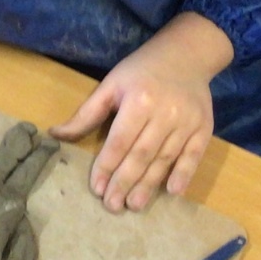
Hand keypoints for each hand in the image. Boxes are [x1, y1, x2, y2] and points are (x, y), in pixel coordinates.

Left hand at [50, 13, 231, 211]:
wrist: (186, 55)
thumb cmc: (141, 70)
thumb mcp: (111, 85)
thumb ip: (86, 113)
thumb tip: (56, 134)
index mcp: (139, 100)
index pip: (120, 141)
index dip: (107, 166)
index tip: (97, 188)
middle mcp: (165, 113)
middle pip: (142, 154)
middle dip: (125, 181)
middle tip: (113, 205)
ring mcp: (187, 122)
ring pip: (165, 159)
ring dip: (150, 185)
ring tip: (134, 204)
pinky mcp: (205, 128)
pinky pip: (194, 155)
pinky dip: (184, 174)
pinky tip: (172, 192)